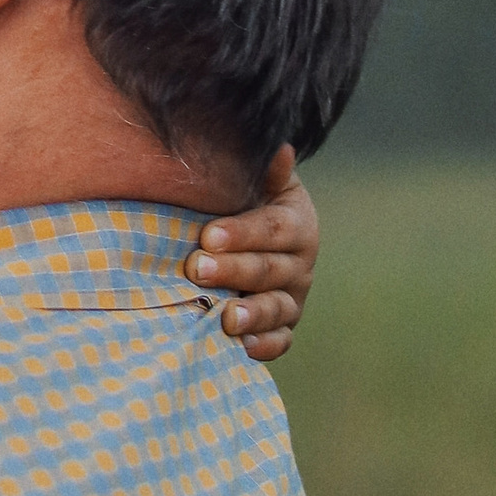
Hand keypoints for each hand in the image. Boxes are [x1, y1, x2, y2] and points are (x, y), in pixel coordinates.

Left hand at [186, 150, 318, 362]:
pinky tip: (242, 346)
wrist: (250, 237)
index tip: (208, 236)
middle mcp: (300, 264)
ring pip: (277, 308)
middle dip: (232, 271)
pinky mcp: (282, 327)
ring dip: (252, 314)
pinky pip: (280, 341)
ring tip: (226, 318)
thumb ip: (263, 171)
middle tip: (195, 268)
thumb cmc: (243, 201)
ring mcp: (292, 298)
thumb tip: (281, 149)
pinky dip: (264, 346)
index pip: (273, 228)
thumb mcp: (254, 182)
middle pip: (269, 270)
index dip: (242, 234)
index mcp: (296, 223)